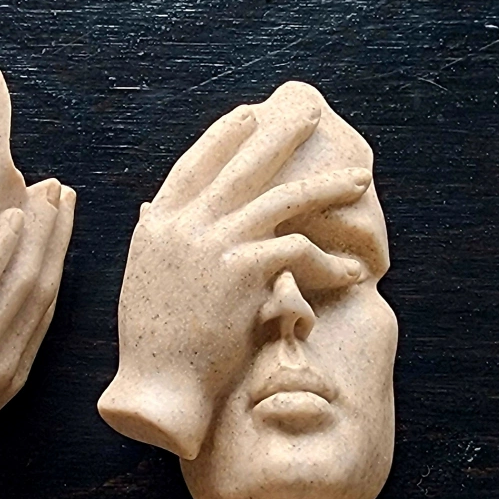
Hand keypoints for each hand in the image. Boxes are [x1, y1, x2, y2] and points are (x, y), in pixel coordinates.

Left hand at [0, 178, 75, 466]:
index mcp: (12, 374)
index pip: (43, 308)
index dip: (55, 263)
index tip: (60, 226)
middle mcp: (7, 362)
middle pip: (42, 287)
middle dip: (57, 237)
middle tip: (65, 195)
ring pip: (23, 282)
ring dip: (38, 232)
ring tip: (47, 192)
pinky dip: (1, 250)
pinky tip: (10, 217)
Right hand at [101, 100, 372, 457]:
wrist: (157, 384)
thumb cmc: (152, 344)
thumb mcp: (142, 278)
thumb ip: (155, 238)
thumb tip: (153, 207)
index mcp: (160, 224)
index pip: (195, 165)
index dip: (224, 137)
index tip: (250, 116)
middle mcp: (186, 225)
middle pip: (242, 167)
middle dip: (281, 137)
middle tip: (310, 115)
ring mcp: (216, 243)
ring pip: (282, 200)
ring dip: (326, 187)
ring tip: (357, 180)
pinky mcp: (244, 270)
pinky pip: (299, 251)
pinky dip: (329, 264)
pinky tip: (352, 271)